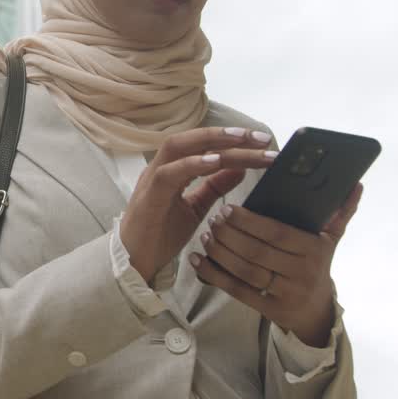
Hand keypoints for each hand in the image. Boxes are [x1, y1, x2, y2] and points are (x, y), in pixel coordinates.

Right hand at [119, 126, 276, 281]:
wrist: (134, 263)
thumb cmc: (161, 235)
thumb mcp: (195, 208)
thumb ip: (214, 187)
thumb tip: (240, 168)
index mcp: (171, 169)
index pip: (203, 146)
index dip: (232, 141)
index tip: (263, 143)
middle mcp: (160, 168)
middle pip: (192, 139)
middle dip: (227, 135)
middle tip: (261, 138)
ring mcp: (152, 180)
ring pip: (179, 147)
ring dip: (211, 141)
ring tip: (242, 141)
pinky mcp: (148, 196)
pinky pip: (168, 174)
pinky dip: (192, 164)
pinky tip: (216, 161)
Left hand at [190, 183, 363, 346]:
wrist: (316, 311)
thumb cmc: (317, 265)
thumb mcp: (331, 240)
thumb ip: (340, 212)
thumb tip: (355, 184)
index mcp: (314, 250)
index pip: (276, 233)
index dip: (249, 221)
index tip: (227, 207)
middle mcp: (301, 273)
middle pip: (257, 251)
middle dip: (230, 234)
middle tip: (212, 219)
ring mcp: (285, 293)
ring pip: (245, 271)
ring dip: (220, 252)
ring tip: (205, 236)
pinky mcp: (269, 309)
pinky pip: (236, 290)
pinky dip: (214, 275)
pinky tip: (197, 261)